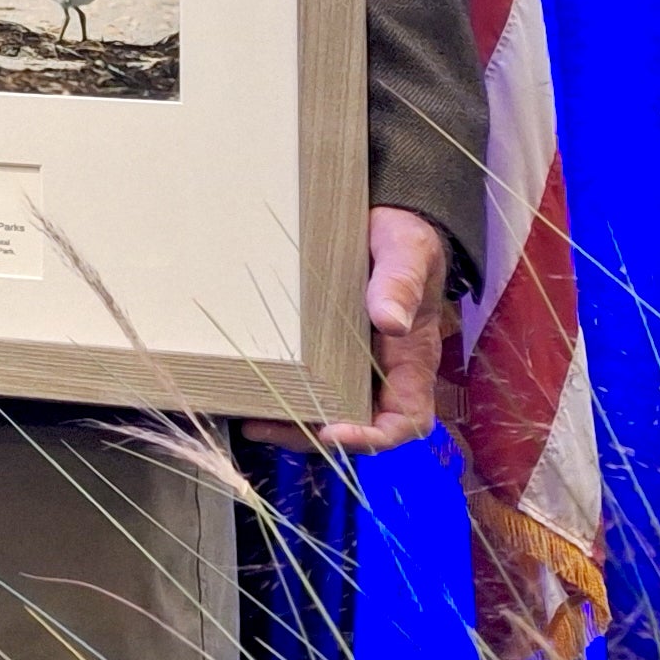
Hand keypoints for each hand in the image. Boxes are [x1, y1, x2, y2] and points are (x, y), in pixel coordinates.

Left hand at [253, 206, 448, 454]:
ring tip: (248, 418)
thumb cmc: (405, 240)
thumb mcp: (407, 253)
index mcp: (411, 361)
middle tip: (265, 426)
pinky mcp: (323, 350)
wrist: (384, 222)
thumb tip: (391, 322)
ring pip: (325, 410)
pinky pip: (306, 382)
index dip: (373, 438)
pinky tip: (247, 388)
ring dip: (289, 421)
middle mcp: (382, 373)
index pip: (405, 420)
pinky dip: (280, 393)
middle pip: (355, 425)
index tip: (334, 431)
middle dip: (312, 435)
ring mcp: (352, 365)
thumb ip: (400, 284)